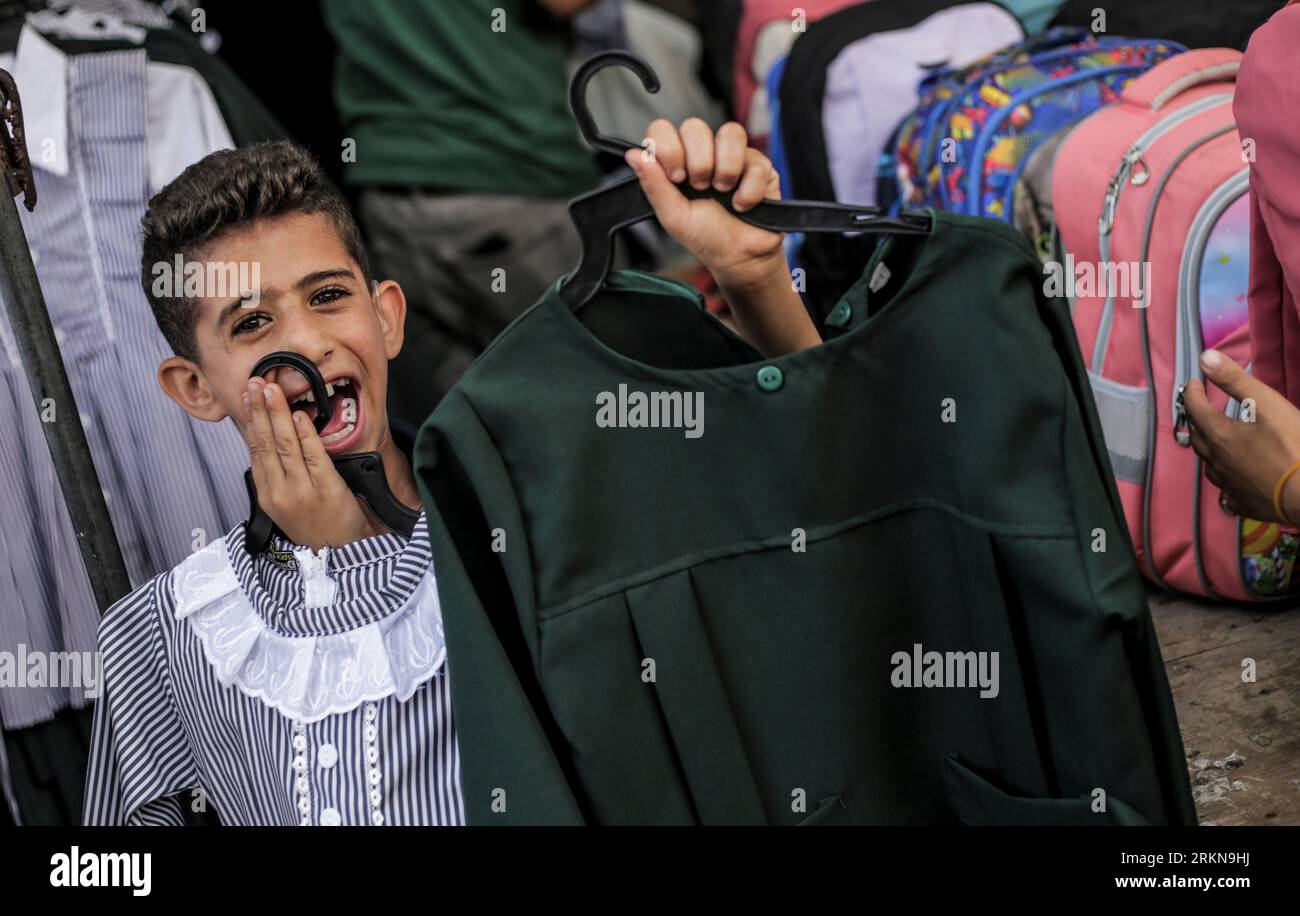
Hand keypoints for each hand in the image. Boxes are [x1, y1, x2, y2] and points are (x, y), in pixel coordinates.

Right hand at [242, 377, 372, 550]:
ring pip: (286, 445)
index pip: (255, 450)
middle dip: (260, 410)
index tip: (249, 396)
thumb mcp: (284, 506)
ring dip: (279, 414)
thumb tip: (267, 443)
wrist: (339, 553)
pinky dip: (306, 433)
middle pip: (266, 443)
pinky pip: (314, 455)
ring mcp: (303, 490)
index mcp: (267, 495)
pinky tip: (300, 415)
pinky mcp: (327, 488)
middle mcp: (280, 492)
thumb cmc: (314, 527)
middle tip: (257, 383)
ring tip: (273, 390)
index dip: (251, 420)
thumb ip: (275, 477)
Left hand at [625, 118, 819, 355]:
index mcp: (677, 161)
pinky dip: (748, 190)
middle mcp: (704, 153)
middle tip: (701, 188)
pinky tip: (742, 204)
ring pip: (730, 132)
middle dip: (698, 162)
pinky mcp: (760, 165)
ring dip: (725, 169)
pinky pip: (755, 161)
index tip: (676, 177)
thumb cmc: (706, 237)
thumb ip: (653, 185)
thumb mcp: (673, 216)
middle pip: (695, 126)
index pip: (663, 129)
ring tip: (723, 193)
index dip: (668, 148)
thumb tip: (632, 155)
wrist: (740, 257)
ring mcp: (733, 156)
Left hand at [1184, 349, 1299, 521]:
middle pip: (1199, 437)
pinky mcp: (1244, 504)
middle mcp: (1217, 462)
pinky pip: (1226, 492)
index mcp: (1219, 436)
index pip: (1195, 409)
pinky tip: (1232, 479)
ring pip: (1210, 465)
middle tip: (1200, 408)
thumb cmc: (1294, 446)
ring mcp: (1229, 486)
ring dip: (1208, 449)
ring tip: (1214, 440)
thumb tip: (1205, 358)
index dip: (1192, 393)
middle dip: (1197, 419)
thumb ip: (1235, 381)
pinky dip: (1225, 479)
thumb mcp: (1267, 405)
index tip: (1194, 383)